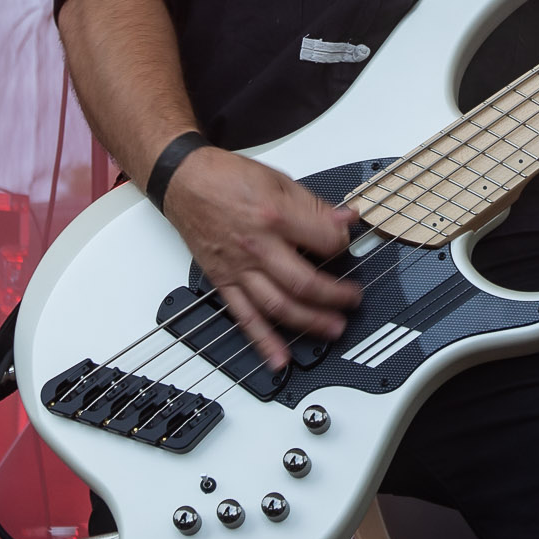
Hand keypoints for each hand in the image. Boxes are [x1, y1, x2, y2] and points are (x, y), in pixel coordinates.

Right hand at [159, 147, 360, 367]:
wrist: (185, 181)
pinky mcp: (224, 282)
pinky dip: (263, 342)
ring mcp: (239, 268)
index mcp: (274, 217)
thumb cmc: (227, 178)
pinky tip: (280, 359)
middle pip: (304, 282)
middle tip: (353, 300)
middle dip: (335, 296)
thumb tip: (347, 219)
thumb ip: (315, 205)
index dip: (343, 246)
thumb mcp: (278, 180)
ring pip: (279, 306)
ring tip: (333, 329)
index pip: (323, 242)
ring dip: (310, 323)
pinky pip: (245, 317)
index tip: (347, 246)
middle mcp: (257, 247)